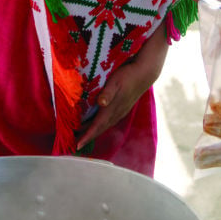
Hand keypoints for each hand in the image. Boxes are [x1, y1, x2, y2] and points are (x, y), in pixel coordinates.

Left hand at [76, 22, 167, 150]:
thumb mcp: (115, 81)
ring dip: (94, 132)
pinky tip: (97, 123)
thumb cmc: (128, 75)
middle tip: (75, 143)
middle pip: (100, 129)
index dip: (87, 136)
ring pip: (105, 126)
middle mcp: (117, 113)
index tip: (78, 145)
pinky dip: (101, 126)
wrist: (144, 74)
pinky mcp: (123, 108)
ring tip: (83, 135)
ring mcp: (121, 111)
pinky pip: (110, 121)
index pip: (97, 125)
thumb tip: (101, 103)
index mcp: (113, 107)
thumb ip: (108, 92)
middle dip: (88, 137)